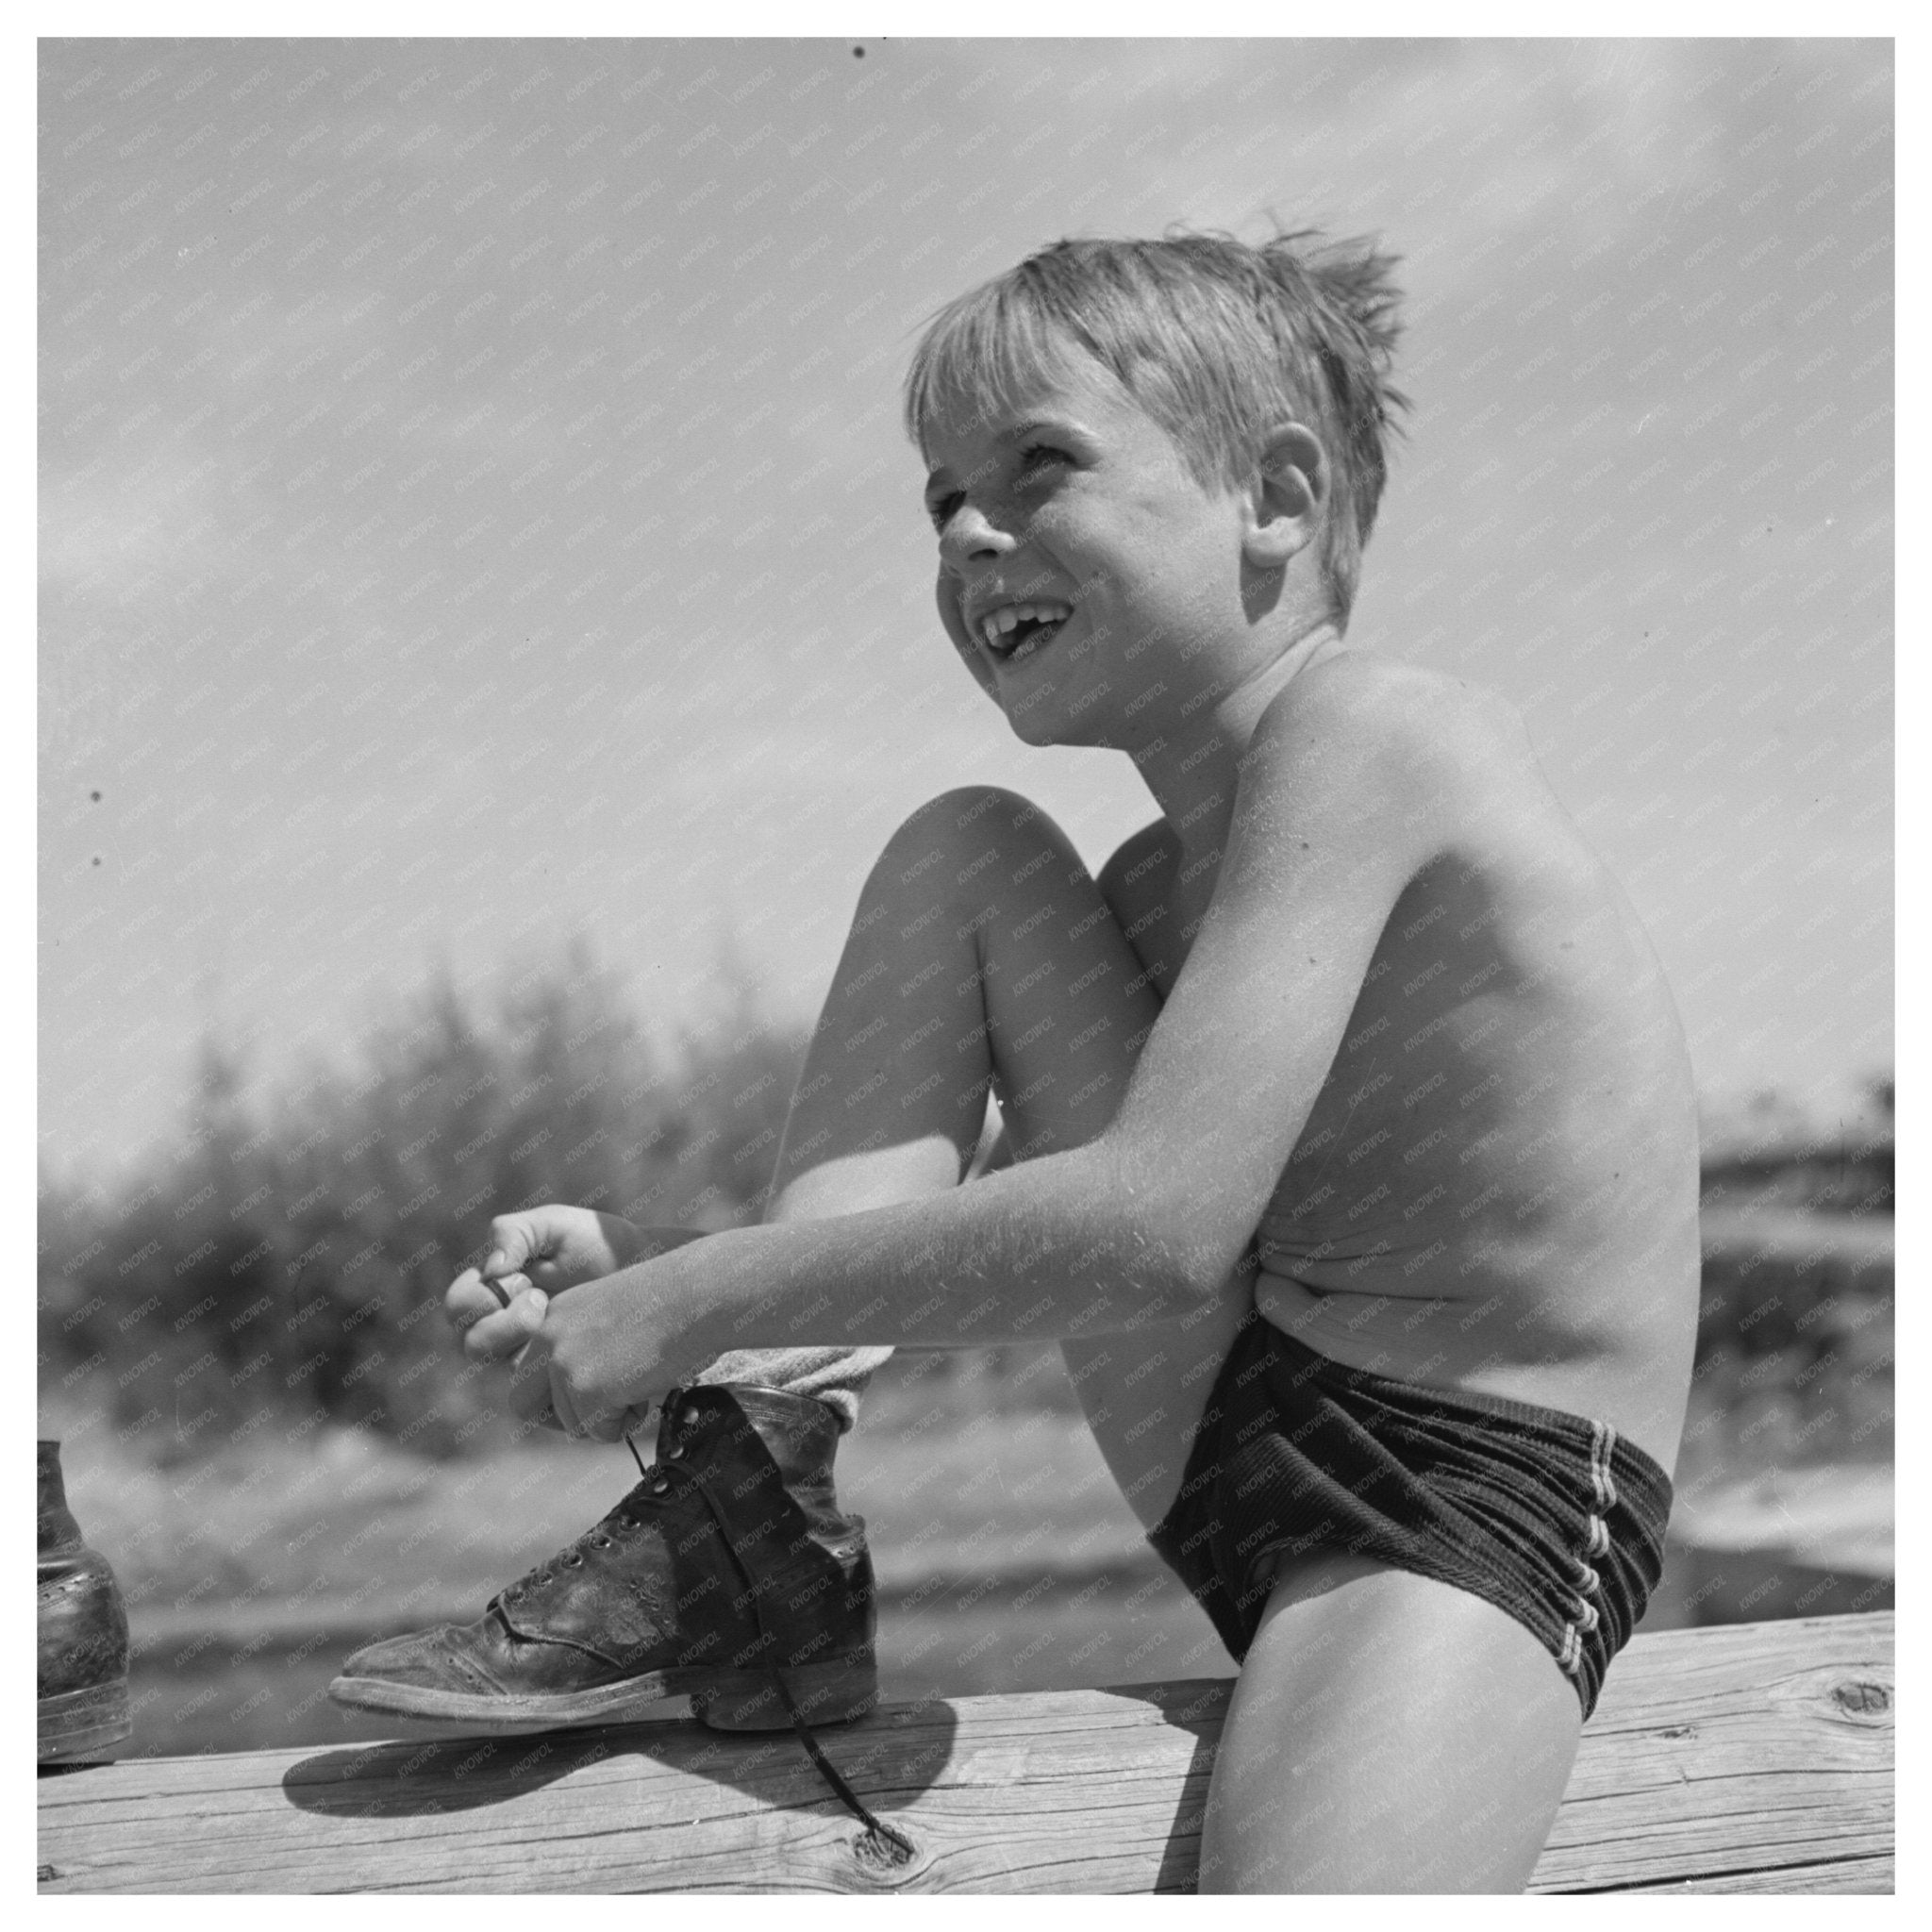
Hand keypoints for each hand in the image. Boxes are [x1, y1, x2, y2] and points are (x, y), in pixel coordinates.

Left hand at [445, 1209, 708, 1433]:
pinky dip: (626, 1423)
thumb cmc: (674, 1303)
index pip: (528, 1373)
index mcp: (555, 1316)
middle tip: (596, 1416)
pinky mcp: (587, 1389)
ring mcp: (564, 1363)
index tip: (584, 1399)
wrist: (698, 1293)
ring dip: (607, 1418)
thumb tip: (580, 1398)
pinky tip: (648, 1391)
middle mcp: (550, 1337)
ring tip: (642, 1387)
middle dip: (560, 1419)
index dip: (553, 1396)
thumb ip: (585, 1347)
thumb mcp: (612, 1316)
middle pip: (523, 1404)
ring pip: (572, 1423)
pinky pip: (600, 1432)